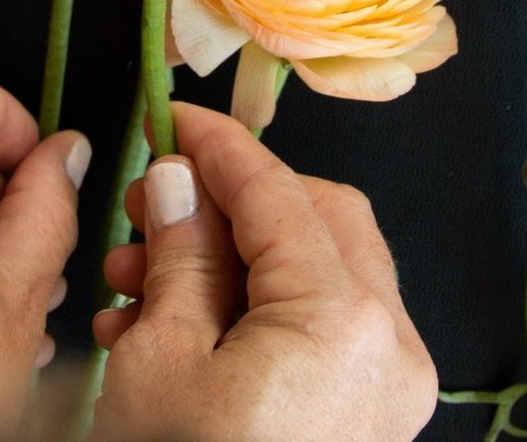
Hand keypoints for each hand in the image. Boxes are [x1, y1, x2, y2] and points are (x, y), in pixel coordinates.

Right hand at [93, 102, 436, 441]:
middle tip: (153, 205)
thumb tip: (180, 181)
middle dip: (228, 201)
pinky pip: (320, 328)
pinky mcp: (370, 420)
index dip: (217, 143)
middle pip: (318, 218)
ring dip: (230, 256)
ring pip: (318, 271)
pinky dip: (252, 308)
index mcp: (342, 321)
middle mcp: (391, 348)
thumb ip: (180, 253)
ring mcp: (389, 390)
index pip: (278, 191)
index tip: (170, 116)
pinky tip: (167, 327)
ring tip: (135, 280)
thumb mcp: (160, 359)